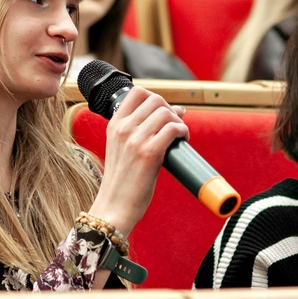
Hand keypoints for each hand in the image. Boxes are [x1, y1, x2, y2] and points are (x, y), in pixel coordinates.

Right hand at [88, 87, 188, 235]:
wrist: (114, 206)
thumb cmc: (122, 181)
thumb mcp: (122, 149)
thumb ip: (141, 130)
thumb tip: (177, 110)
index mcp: (114, 125)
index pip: (137, 92)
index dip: (155, 98)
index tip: (162, 113)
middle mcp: (123, 129)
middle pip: (155, 99)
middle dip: (170, 109)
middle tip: (174, 125)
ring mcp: (135, 140)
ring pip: (166, 112)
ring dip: (178, 121)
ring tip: (179, 135)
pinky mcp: (149, 154)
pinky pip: (173, 129)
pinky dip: (182, 131)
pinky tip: (182, 140)